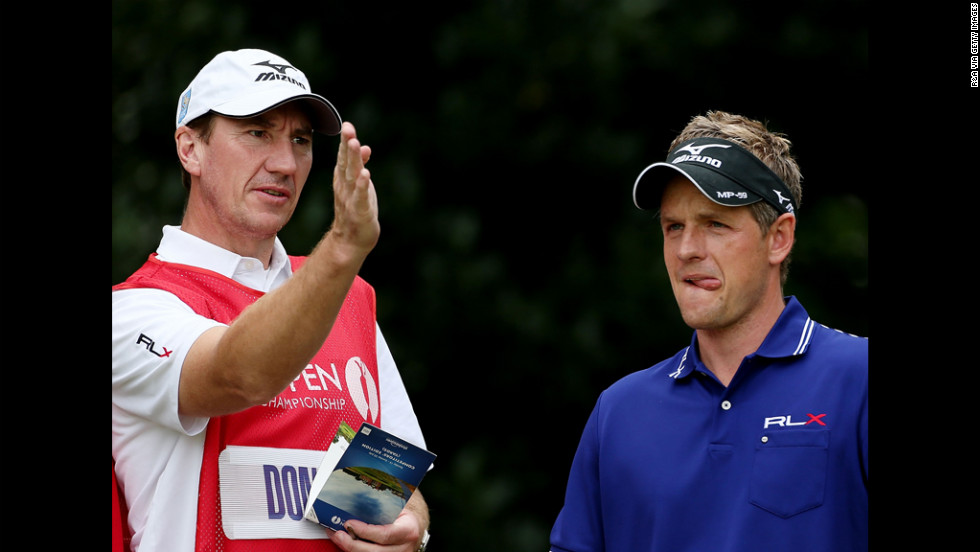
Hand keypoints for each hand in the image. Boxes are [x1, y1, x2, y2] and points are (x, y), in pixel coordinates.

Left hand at [329, 509, 425, 551]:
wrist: (414, 528)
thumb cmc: (404, 516)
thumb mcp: (399, 508)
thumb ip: (383, 506)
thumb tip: (358, 496)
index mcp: (408, 530)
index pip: (385, 534)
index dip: (365, 531)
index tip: (349, 523)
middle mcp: (404, 547)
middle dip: (352, 544)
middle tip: (338, 534)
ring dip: (351, 550)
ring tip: (338, 539)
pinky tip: (346, 545)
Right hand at [330, 121, 379, 259]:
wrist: (350, 240)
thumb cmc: (355, 208)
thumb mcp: (358, 184)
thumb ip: (360, 165)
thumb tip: (365, 146)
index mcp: (343, 179)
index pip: (343, 157)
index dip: (345, 141)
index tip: (347, 125)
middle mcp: (344, 187)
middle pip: (346, 163)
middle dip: (347, 145)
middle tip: (348, 129)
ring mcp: (351, 199)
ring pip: (352, 177)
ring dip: (353, 160)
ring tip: (355, 144)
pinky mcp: (360, 212)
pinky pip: (360, 197)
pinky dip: (362, 186)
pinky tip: (365, 175)